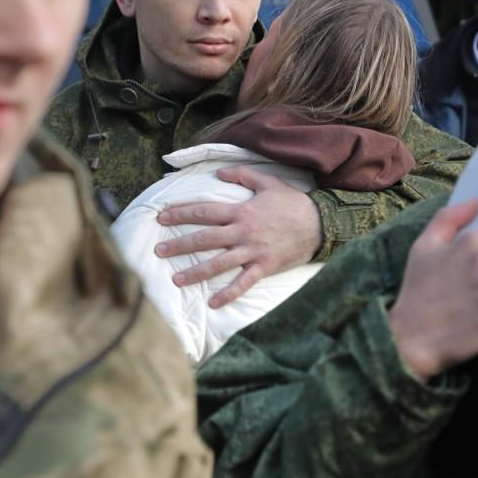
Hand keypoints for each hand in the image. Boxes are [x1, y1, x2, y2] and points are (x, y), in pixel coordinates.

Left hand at [155, 166, 321, 308]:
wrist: (320, 224)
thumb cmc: (292, 203)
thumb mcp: (268, 182)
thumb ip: (242, 176)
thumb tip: (218, 173)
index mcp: (241, 211)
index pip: (204, 212)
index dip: (181, 213)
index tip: (161, 217)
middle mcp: (242, 232)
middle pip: (204, 238)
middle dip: (179, 245)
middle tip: (158, 251)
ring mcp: (252, 251)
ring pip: (219, 263)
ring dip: (196, 272)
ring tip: (176, 280)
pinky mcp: (264, 267)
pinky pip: (243, 282)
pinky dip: (228, 294)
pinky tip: (212, 303)